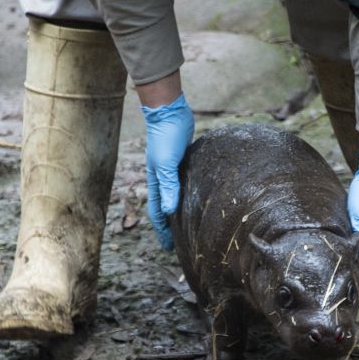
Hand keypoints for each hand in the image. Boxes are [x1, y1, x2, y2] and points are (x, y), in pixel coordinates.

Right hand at [141, 93, 193, 248]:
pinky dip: (191, 193)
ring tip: (193, 223)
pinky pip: (188, 182)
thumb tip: (170, 212)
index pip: (158, 213)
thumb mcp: (166, 164)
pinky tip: (202, 197)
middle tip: (183, 241)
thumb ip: (168, 186)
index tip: (169, 248)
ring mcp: (174, 169)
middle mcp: (164, 178)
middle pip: (167, 207)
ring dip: (183, 209)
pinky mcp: (186, 160)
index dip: (162, 231)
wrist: (169, 112)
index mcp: (156, 181)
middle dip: (172, 225)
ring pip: (178, 195)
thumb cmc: (165, 137)